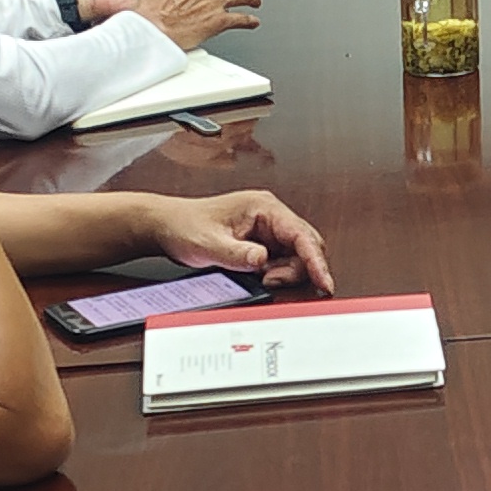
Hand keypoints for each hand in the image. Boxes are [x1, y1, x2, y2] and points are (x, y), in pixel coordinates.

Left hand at [120, 186, 328, 292]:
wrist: (167, 225)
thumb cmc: (185, 225)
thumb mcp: (209, 244)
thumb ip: (238, 254)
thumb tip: (264, 260)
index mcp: (264, 207)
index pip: (301, 235)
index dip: (316, 260)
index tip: (324, 281)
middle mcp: (270, 216)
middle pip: (305, 246)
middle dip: (297, 269)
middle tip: (272, 282)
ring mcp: (268, 229)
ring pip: (296, 255)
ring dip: (284, 272)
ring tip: (259, 277)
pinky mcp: (262, 241)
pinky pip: (282, 260)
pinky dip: (275, 272)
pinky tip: (258, 276)